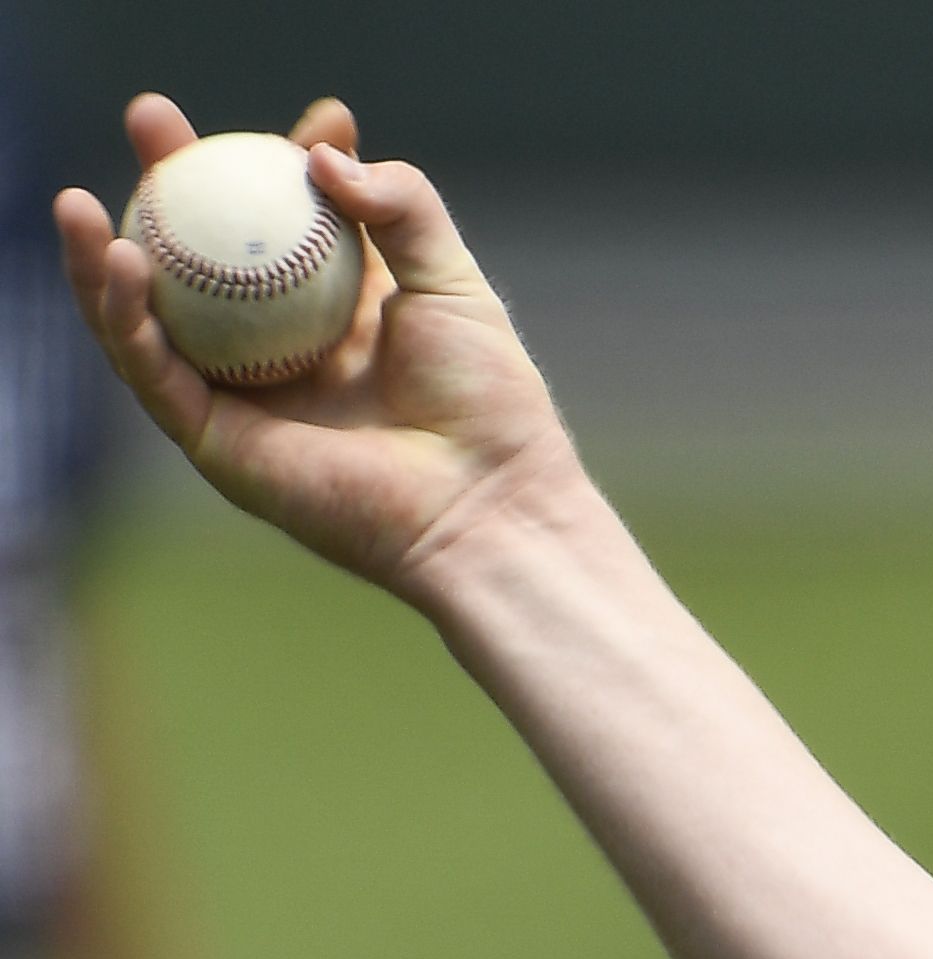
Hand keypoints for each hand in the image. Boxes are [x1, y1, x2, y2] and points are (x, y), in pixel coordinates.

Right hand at [52, 94, 578, 595]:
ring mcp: (241, 396)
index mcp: (335, 311)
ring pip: (149, 316)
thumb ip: (402, 206)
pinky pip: (153, 369)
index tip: (315, 123)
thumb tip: (325, 148)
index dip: (284, 166)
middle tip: (151, 119)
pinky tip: (122, 260)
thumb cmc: (486, 404)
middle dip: (167, 185)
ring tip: (83, 197)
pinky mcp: (217, 442)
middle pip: (200, 257)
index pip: (289, 223)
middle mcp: (279, 350)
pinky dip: (125, 315)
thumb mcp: (451, 282)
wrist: (487, 503)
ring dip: (106, 253)